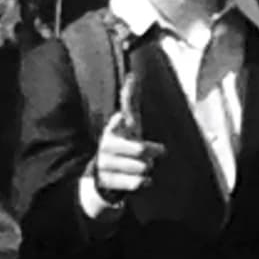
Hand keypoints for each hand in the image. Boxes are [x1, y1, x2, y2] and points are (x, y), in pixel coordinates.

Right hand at [91, 72, 164, 202]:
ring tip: (142, 167)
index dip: (117, 122)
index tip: (120, 117)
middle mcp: (106, 147)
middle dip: (151, 151)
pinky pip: (135, 183)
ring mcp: (105, 166)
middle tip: (157, 151)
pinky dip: (142, 182)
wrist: (102, 175)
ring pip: (140, 167)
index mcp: (112, 131)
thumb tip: (132, 75)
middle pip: (139, 149)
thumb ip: (130, 101)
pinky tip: (141, 180)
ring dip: (146, 168)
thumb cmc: (122, 143)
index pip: (115, 124)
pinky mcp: (108, 183)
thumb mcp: (128, 124)